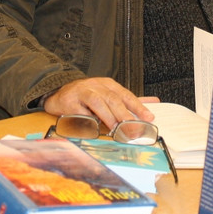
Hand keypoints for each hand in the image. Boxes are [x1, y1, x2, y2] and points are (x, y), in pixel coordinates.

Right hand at [42, 77, 157, 128]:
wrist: (59, 93)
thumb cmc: (87, 97)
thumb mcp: (109, 95)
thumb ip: (130, 100)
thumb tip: (153, 101)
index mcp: (108, 84)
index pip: (126, 95)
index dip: (138, 106)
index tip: (148, 118)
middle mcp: (96, 85)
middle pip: (113, 99)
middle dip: (124, 114)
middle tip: (133, 129)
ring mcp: (81, 92)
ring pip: (98, 102)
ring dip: (108, 117)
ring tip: (115, 128)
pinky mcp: (69, 101)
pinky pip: (80, 112)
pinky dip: (88, 120)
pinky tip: (94, 127)